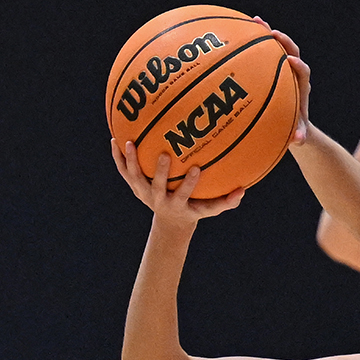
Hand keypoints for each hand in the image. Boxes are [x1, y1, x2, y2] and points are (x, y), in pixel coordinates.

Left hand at [111, 140, 245, 227]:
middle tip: (164, 154)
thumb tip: (244, 191)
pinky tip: (115, 138)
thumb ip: (227, 202)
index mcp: (177, 204)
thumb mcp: (210, 209)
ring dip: (131, 161)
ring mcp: (143, 192)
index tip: (197, 168)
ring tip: (129, 142)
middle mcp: (158, 199)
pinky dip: (118, 157)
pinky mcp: (134, 186)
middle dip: (159, 172)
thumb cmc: (194, 209)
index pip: (184, 194)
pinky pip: (124, 171)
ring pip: (135, 177)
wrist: (170, 221)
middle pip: (157, 186)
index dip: (189, 184)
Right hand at [255, 21, 312, 143]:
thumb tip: (299, 140)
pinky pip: (261, 51)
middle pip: (292, 51)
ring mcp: (281, 68)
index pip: (303, 71)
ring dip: (266, 33)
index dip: (299, 66)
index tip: (291, 61)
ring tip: (255, 20)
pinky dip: (252, 41)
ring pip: (276, 47)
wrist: (292, 122)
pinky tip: (237, 32)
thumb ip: (299, 136)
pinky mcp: (270, 67)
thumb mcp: (296, 134)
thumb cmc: (293, 128)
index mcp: (301, 86)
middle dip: (284, 41)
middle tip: (273, 33)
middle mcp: (293, 73)